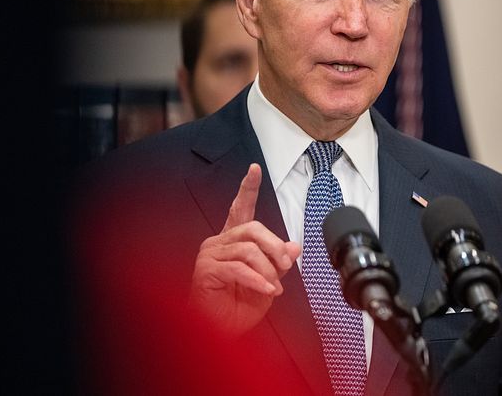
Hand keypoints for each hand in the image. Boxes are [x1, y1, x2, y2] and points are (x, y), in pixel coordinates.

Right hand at [189, 164, 300, 334]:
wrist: (219, 331)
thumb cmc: (238, 306)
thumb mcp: (268, 281)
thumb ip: (278, 262)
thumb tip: (295, 246)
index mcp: (232, 240)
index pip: (240, 208)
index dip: (248, 188)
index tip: (255, 169)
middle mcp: (219, 242)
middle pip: (253, 228)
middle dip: (275, 246)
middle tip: (285, 265)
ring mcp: (209, 255)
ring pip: (248, 250)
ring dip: (268, 269)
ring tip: (273, 285)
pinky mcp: (206, 271)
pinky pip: (239, 269)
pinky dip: (258, 280)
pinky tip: (267, 290)